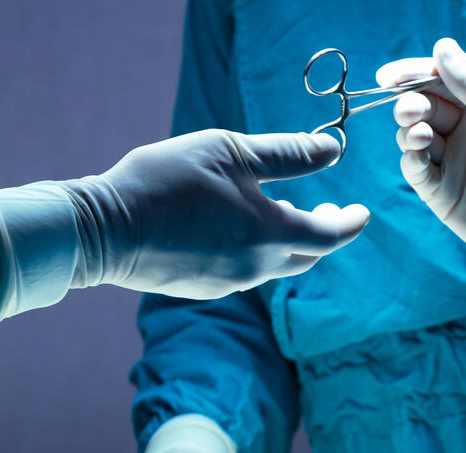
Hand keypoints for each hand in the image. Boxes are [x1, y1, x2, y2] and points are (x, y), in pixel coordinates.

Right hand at [68, 129, 370, 297]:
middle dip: (322, 232)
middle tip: (325, 207)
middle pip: (306, 257)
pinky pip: (243, 271)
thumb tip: (335, 150)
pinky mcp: (203, 288)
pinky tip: (233, 228)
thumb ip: (287, 154)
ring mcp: (228, 283)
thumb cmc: (166, 181)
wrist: (104, 231)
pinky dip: (253, 250)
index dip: (350, 222)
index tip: (361, 211)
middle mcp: (255, 267)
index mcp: (270, 234)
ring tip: (276, 209)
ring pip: (273, 265)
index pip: (330, 236)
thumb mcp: (230, 151)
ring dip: (284, 240)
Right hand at [378, 38, 465, 286]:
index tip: (388, 77)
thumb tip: (441, 47)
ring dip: (409, 132)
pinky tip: (419, 157)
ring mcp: (449, 163)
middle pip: (421, 108)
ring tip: (423, 138)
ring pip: (411, 137)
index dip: (412, 76)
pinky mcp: (438, 193)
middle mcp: (462, 132)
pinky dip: (410, 159)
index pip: (439, 81)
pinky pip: (413, 169)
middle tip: (413, 112)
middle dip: (410, 105)